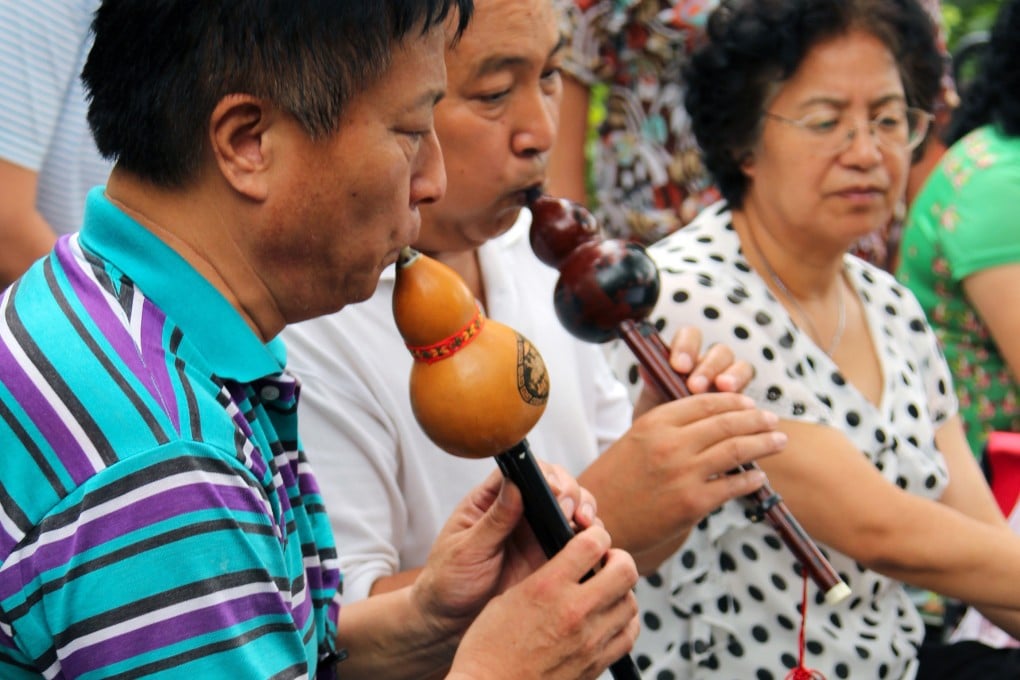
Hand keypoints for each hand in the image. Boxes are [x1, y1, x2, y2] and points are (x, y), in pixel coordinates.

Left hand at [411, 464, 598, 639]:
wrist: (452, 623)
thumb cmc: (449, 581)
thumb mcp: (466, 551)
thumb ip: (493, 521)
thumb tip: (514, 484)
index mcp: (492, 500)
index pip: (524, 471)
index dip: (544, 475)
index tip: (554, 490)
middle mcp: (521, 511)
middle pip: (557, 484)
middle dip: (571, 492)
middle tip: (571, 511)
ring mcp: (539, 533)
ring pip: (574, 509)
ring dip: (586, 511)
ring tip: (586, 526)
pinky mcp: (553, 558)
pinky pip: (580, 542)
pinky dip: (592, 540)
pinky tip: (593, 548)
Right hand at [448, 526, 638, 679]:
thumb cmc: (488, 648)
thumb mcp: (509, 597)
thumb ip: (546, 577)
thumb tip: (570, 563)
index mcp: (547, 587)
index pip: (593, 544)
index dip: (598, 534)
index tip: (594, 538)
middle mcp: (574, 612)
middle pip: (625, 571)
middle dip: (619, 559)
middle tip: (607, 562)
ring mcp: (589, 641)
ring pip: (632, 603)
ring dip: (622, 592)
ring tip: (606, 592)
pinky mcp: (595, 665)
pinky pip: (628, 636)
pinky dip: (624, 623)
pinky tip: (609, 620)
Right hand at [582, 392, 785, 572]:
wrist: (599, 519)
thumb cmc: (615, 480)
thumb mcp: (634, 438)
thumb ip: (667, 425)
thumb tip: (709, 417)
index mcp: (654, 422)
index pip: (705, 402)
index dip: (734, 402)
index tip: (750, 404)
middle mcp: (670, 444)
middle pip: (726, 423)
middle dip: (757, 420)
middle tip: (773, 420)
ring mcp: (682, 473)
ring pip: (736, 451)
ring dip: (763, 444)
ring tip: (779, 442)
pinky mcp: (692, 504)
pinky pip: (733, 486)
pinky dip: (751, 480)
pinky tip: (759, 477)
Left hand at [634, 326, 753, 415]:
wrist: (675, 454)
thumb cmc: (662, 427)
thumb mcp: (652, 407)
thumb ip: (652, 386)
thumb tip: (646, 368)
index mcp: (686, 360)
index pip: (690, 337)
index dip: (686, 346)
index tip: (678, 366)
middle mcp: (710, 366)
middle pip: (719, 351)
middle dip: (708, 367)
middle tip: (696, 386)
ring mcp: (730, 381)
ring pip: (739, 366)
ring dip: (731, 376)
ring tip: (722, 388)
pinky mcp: (743, 401)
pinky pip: (750, 390)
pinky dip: (744, 394)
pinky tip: (738, 406)